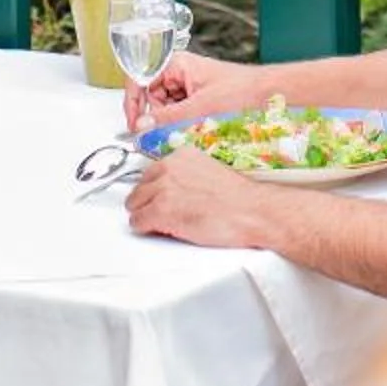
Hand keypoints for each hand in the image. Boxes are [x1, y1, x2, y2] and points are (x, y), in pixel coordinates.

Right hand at [125, 50, 262, 132]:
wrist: (272, 95)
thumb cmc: (244, 90)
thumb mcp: (201, 107)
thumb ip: (169, 118)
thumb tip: (142, 126)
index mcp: (176, 63)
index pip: (139, 79)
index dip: (133, 102)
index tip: (134, 124)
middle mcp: (180, 73)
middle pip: (151, 99)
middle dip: (156, 118)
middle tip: (163, 134)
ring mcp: (189, 88)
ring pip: (166, 111)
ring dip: (172, 125)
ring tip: (188, 132)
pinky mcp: (199, 101)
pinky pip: (180, 116)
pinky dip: (183, 127)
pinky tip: (195, 132)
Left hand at [126, 146, 271, 249]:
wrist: (252, 211)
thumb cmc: (239, 199)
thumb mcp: (209, 172)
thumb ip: (187, 174)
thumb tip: (176, 187)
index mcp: (181, 155)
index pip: (151, 171)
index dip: (155, 188)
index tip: (158, 196)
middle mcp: (169, 167)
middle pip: (139, 187)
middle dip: (147, 201)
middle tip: (161, 212)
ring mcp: (163, 188)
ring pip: (134, 204)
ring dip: (145, 215)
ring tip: (162, 222)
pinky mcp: (161, 210)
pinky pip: (137, 222)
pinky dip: (145, 228)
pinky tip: (160, 230)